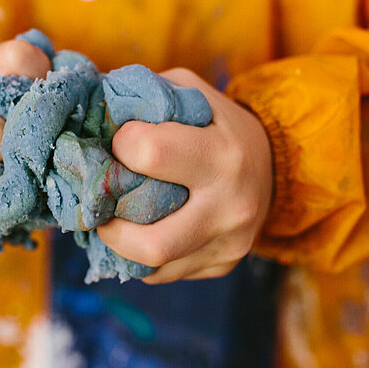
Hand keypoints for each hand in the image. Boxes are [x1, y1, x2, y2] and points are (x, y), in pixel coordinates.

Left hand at [97, 68, 272, 282]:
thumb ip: (144, 96)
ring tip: (110, 220)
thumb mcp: (190, 93)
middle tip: (97, 203)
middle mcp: (230, 206)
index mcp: (221, 155)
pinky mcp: (222, 264)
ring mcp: (228, 243)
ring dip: (118, 244)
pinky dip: (138, 257)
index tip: (121, 141)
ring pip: (153, 265)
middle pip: (150, 241)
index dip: (121, 145)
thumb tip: (92, 106)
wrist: (276, 164)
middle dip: (109, 223)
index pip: (148, 154)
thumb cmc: (217, 124)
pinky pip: (163, 274)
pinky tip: (135, 233)